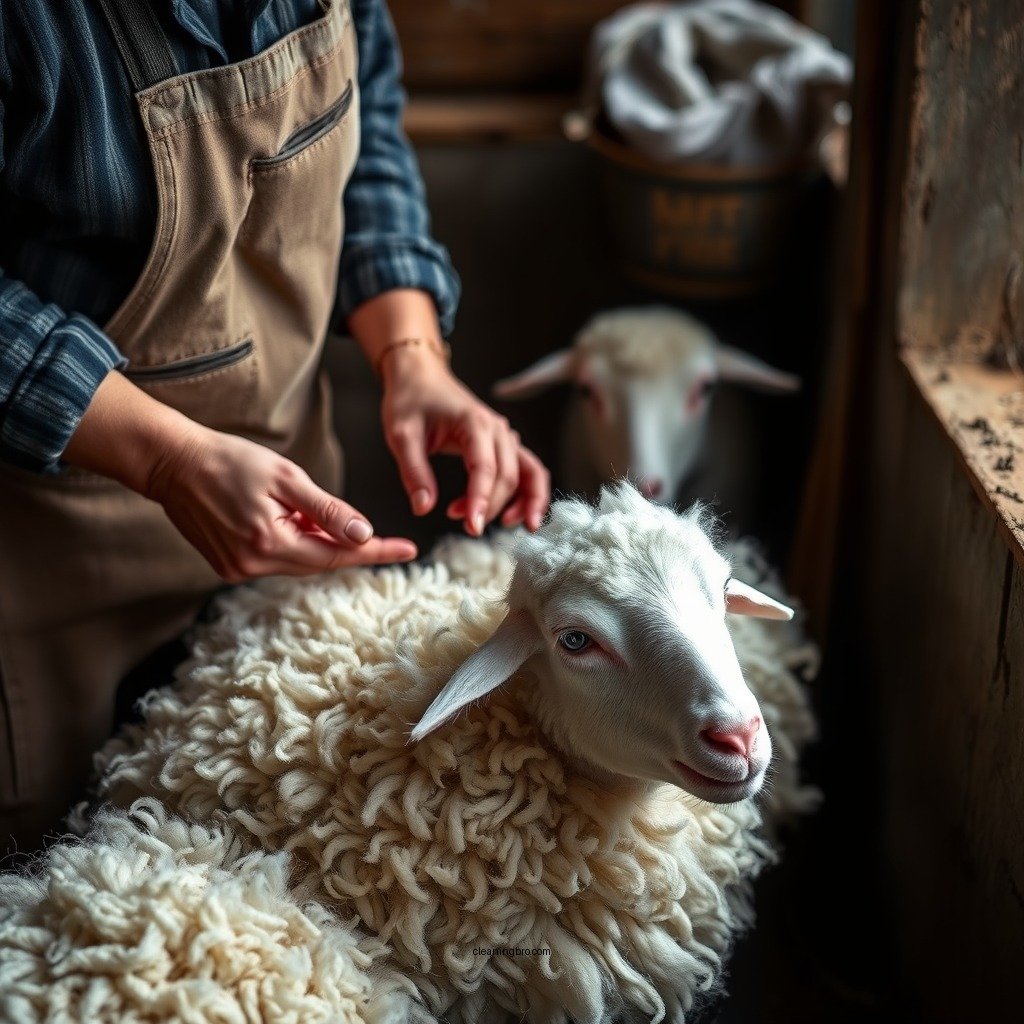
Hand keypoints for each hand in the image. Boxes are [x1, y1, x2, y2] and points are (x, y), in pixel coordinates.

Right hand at [65, 371, 415, 581]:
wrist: (173, 462)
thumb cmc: (229, 460)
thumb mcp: (285, 477)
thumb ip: (326, 509)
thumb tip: (363, 534)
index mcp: (269, 542)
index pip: (338, 555)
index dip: (376, 552)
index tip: (409, 550)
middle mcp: (252, 565)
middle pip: (320, 562)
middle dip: (348, 546)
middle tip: (378, 533)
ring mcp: (237, 570)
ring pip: (299, 561)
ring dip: (315, 541)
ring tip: (300, 507)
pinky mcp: (227, 567)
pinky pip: (277, 559)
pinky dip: (293, 543)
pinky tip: (285, 519)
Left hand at [380, 345, 549, 535]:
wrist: (419, 376)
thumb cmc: (411, 400)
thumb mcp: (402, 435)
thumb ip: (414, 472)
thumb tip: (423, 508)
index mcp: (474, 423)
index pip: (486, 469)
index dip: (481, 501)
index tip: (471, 527)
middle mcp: (496, 429)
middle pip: (510, 475)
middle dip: (493, 507)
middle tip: (469, 527)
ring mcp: (503, 436)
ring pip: (530, 471)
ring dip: (527, 501)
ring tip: (513, 526)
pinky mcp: (501, 444)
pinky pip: (524, 469)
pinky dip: (524, 493)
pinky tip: (508, 513)